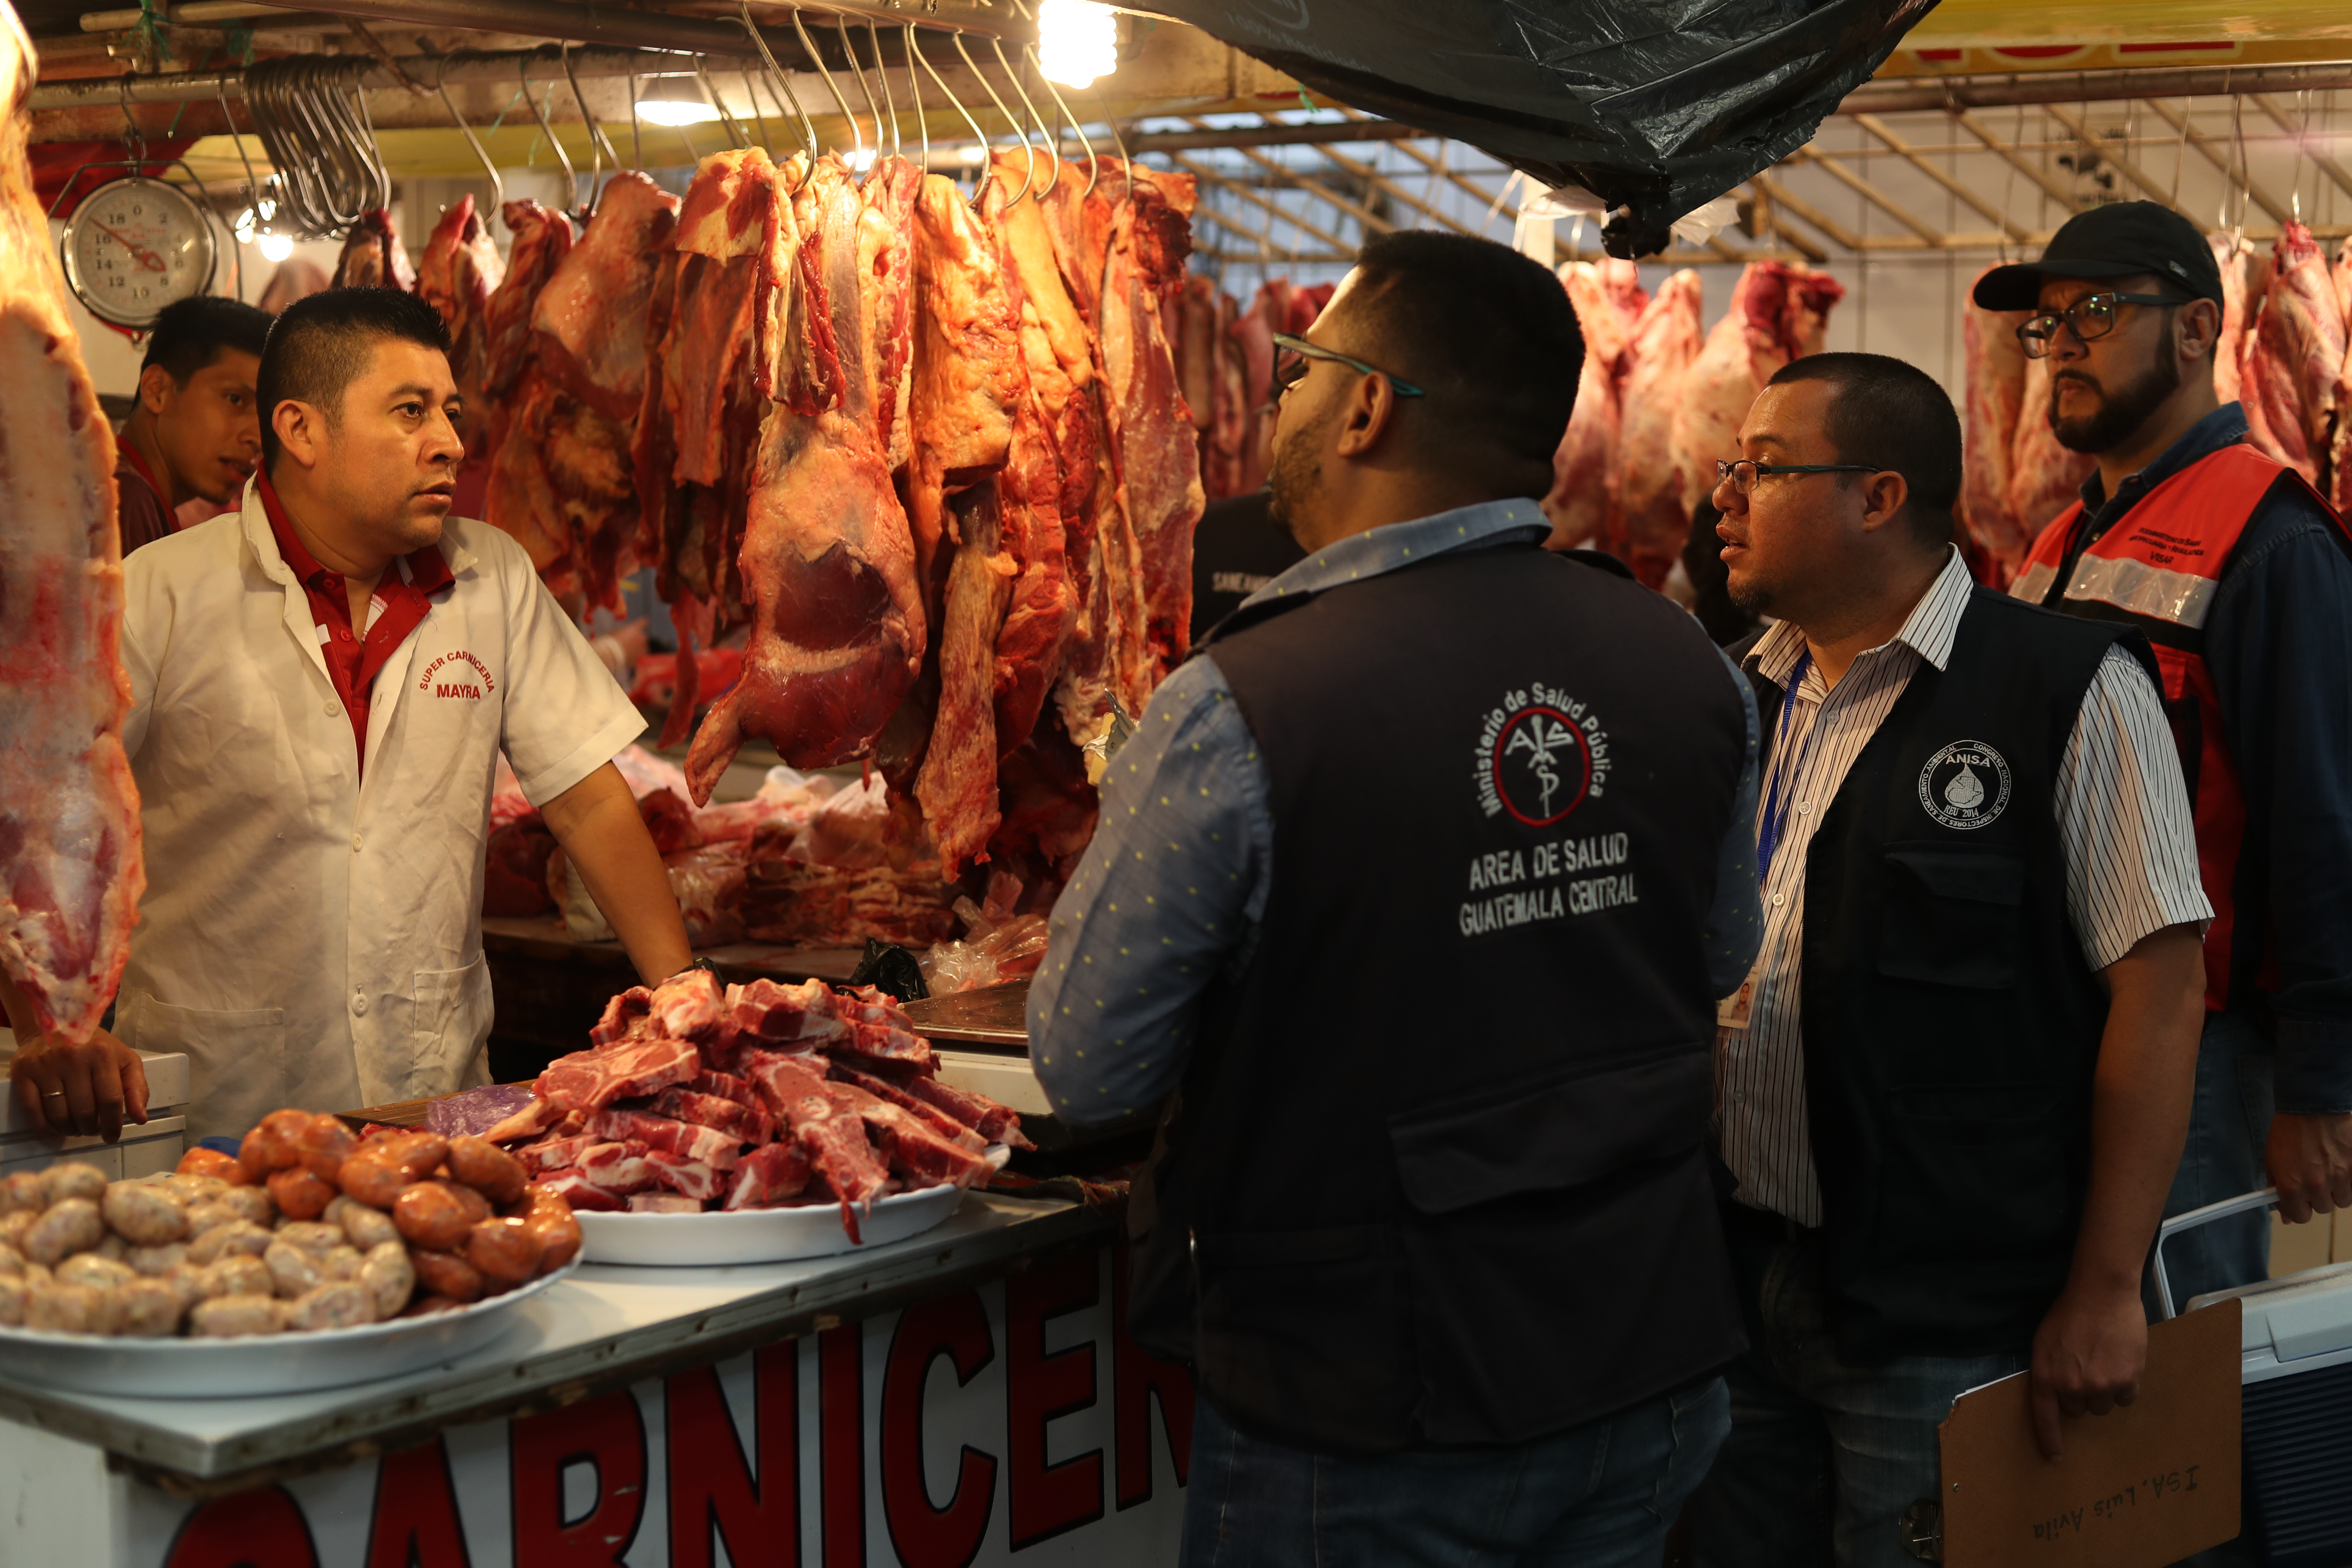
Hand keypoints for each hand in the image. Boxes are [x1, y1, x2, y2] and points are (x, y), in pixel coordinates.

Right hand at [9, 1027, 149, 1142]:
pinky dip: (45, 1128)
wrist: (57, 1024)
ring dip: (70, 1130)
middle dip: (91, 1128)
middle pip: (84, 1111)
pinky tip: (55, 1129)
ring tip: (76, 1128)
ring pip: (59, 1115)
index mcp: (102, 1054)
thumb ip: (137, 1088)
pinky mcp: (23, 1072)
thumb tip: (140, 1119)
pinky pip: (33, 1111)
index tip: (112, 1136)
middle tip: (92, 1130)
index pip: (110, 1100)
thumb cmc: (95, 1045)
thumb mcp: (124, 1059)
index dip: (113, 1124)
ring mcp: (46, 1065)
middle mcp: (73, 1058)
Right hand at [614, 619, 650, 665]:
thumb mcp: (615, 632)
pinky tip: (627, 657)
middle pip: (642, 636)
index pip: (643, 622)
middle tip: (628, 642)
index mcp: (635, 628)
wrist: (611, 655)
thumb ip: (623, 631)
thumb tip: (623, 634)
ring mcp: (643, 648)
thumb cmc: (610, 641)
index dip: (643, 623)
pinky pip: (639, 655)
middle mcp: (642, 637)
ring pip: (642, 646)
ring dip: (637, 647)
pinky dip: (635, 655)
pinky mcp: (641, 657)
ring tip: (627, 651)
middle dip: (637, 638)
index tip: (644, 623)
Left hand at [2028, 1279, 2147, 1460]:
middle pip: (2078, 1410)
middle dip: (2081, 1395)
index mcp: (2047, 1377)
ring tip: (2104, 1363)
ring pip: (2103, 1406)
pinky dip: (2125, 1386)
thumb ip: (2050, 1371)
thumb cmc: (2069, 1313)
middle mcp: (2072, 1387)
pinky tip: (2121, 1363)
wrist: (2102, 1294)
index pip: (2045, 1418)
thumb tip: (2057, 1393)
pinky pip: (2126, 1398)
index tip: (2055, 1459)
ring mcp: (2101, 1386)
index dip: (2050, 1441)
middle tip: (2085, 1370)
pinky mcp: (2127, 1381)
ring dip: (2104, 1391)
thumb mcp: (2045, 1342)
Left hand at [2266, 1112, 2351, 1222]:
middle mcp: (2316, 1186)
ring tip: (2327, 1168)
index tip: (2299, 1199)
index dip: (2298, 1208)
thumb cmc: (2288, 1132)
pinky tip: (2341, 1165)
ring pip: (2341, 1200)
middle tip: (2312, 1175)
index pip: (2300, 1217)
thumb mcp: (2272, 1162)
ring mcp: (2340, 1177)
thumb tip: (2287, 1219)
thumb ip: (2278, 1191)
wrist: (2312, 1106)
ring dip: (2335, 1189)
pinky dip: (2349, 1181)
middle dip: (2316, 1196)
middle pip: (2322, 1208)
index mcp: (2291, 1186)